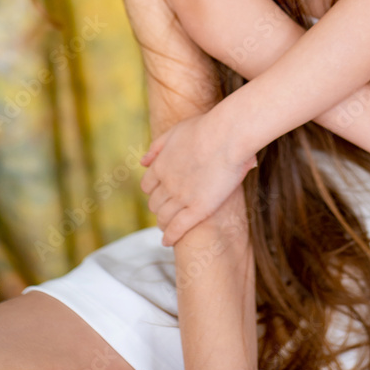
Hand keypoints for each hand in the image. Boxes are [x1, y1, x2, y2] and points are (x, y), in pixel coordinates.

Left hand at [139, 112, 256, 245]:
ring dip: (163, 223)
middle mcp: (167, 183)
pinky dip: (170, 236)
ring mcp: (182, 197)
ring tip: (167, 227)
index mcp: (161, 165)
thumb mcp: (174, 131)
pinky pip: (178, 228)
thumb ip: (157, 147)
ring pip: (164, 217)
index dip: (153, 191)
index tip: (160, 194)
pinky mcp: (198, 208)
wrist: (227, 134)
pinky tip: (168, 242)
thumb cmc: (207, 128)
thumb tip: (142, 162)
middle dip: (158, 208)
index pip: (148, 186)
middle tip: (165, 212)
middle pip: (155, 203)